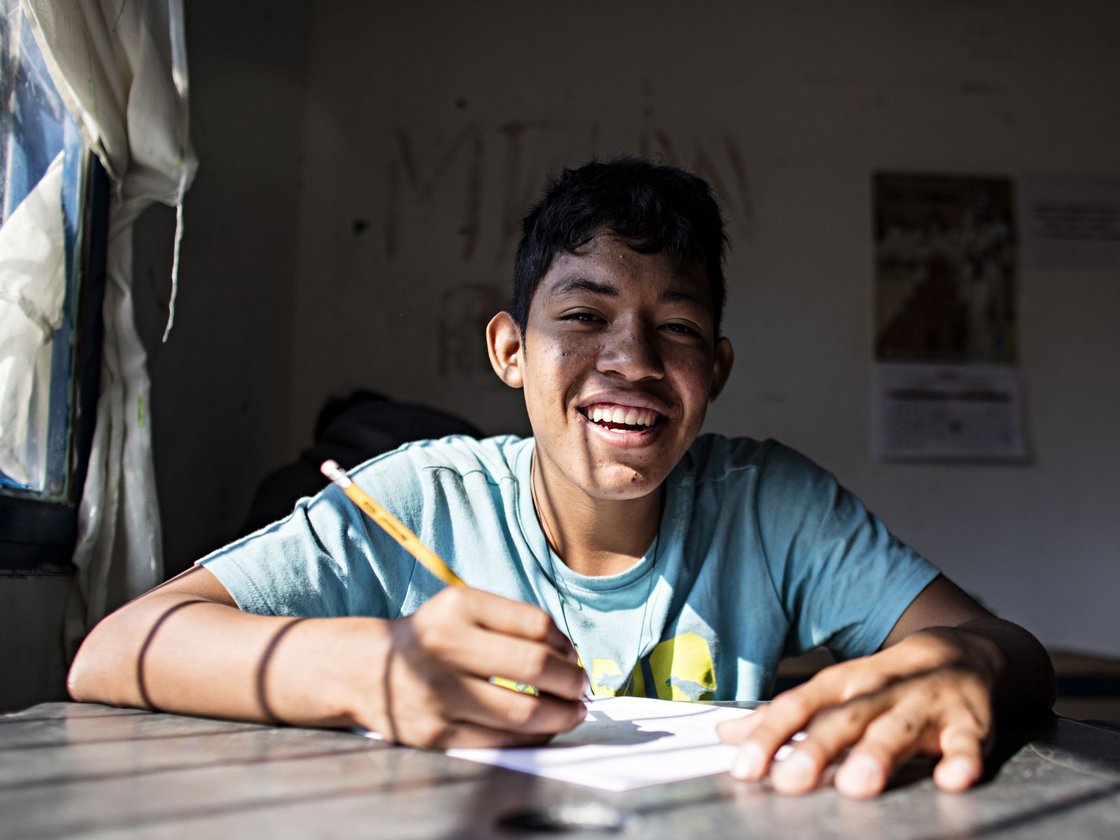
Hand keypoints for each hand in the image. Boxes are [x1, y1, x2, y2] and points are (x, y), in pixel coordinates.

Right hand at [361, 587, 588, 748]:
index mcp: (458, 606)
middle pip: (534, 666)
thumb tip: (570, 657)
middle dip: (573, 681)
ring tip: (574, 712)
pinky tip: (544, 729)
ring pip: (523, 712)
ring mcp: (437, 693)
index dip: (566, 644)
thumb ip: (516, 622)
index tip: (573, 657)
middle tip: (582, 688)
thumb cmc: (433, 636)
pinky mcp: (434, 734)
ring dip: (562, 715)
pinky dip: (533, 737)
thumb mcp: (464, 608)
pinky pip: (500, 742)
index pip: (536, 625)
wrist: (364, 668)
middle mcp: (444, 646)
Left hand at [717, 630, 996, 797]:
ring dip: (878, 755)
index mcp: (843, 684)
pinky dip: (962, 759)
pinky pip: (966, 742)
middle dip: (817, 749)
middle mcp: (879, 690)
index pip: (798, 707)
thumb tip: (728, 734)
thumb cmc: (887, 681)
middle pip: (844, 719)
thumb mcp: (835, 691)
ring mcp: (925, 704)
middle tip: (790, 782)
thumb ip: (785, 716)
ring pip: (898, 729)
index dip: (769, 735)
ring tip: (858, 784)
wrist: (967, 651)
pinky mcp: (970, 723)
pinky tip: (952, 778)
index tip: (744, 768)